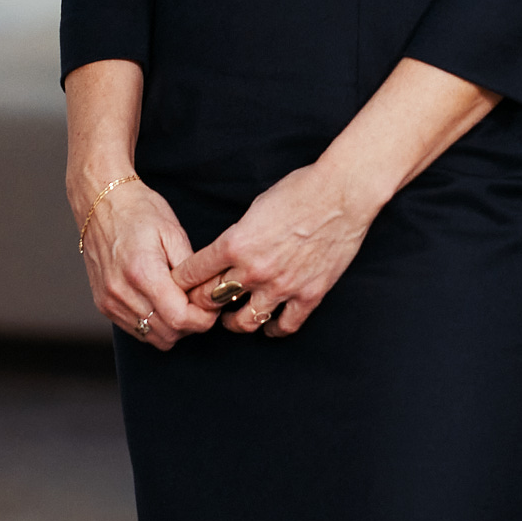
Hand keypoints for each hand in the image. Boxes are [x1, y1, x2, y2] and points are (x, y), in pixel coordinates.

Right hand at [75, 173, 212, 348]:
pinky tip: (160, 302)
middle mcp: (122, 292)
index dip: (203, 319)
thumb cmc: (139, 211)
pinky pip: (136, 330)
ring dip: (172, 327)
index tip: (212, 307)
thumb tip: (206, 298)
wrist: (101, 202)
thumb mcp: (173, 232)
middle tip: (200, 304)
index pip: (180, 318)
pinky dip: (153, 324)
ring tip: (180, 302)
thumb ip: (190, 271)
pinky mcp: (104, 305)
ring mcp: (110, 301)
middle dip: (191, 325)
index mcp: (142, 272)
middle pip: (168, 334)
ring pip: (152, 338)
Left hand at [173, 159, 384, 339]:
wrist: (342, 194)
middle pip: (211, 301)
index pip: (192, 274)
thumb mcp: (255, 208)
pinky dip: (272, 329)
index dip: (181, 281)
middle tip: (201, 304)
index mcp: (235, 243)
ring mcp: (282, 286)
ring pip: (243, 322)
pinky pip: (284, 326)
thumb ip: (237, 236)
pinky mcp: (308, 295)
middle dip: (201, 304)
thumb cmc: (299, 191)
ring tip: (232, 318)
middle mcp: (254, 269)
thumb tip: (226, 254)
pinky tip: (268, 325)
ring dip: (233, 322)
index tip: (179, 285)